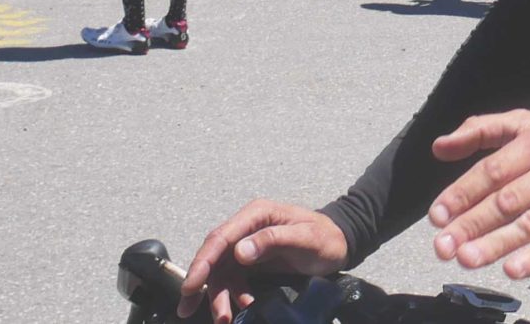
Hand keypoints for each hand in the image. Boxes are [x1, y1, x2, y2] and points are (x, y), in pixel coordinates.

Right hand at [176, 200, 346, 322]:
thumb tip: (239, 251)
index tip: (191, 285)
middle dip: (201, 283)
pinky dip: (232, 296)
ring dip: (218, 295)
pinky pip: (233, 280)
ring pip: (221, 272)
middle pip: (214, 255)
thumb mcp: (304, 238)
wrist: (339, 245)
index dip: (203, 262)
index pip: (221, 238)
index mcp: (256, 215)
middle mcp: (246, 228)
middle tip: (190, 309)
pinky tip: (241, 307)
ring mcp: (247, 245)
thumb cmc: (324, 238)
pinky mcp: (251, 262)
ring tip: (225, 318)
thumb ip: (272, 240)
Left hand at [426, 109, 529, 279]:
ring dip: (497, 242)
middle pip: (508, 198)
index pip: (493, 169)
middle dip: (472, 223)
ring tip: (467, 259)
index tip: (437, 216)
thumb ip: (483, 129)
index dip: (463, 193)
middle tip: (443, 247)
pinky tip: (513, 269)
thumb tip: (439, 146)